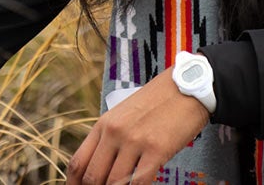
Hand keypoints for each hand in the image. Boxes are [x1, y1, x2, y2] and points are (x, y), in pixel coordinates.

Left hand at [67, 68, 209, 184]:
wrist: (184, 87)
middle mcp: (114, 132)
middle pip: (92, 177)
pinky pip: (139, 181)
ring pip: (114, 183)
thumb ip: (108, 140)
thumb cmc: (154, 104)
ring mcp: (134, 141)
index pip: (78, 163)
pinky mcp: (157, 149)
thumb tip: (99, 169)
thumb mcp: (122, 116)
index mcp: (103, 125)